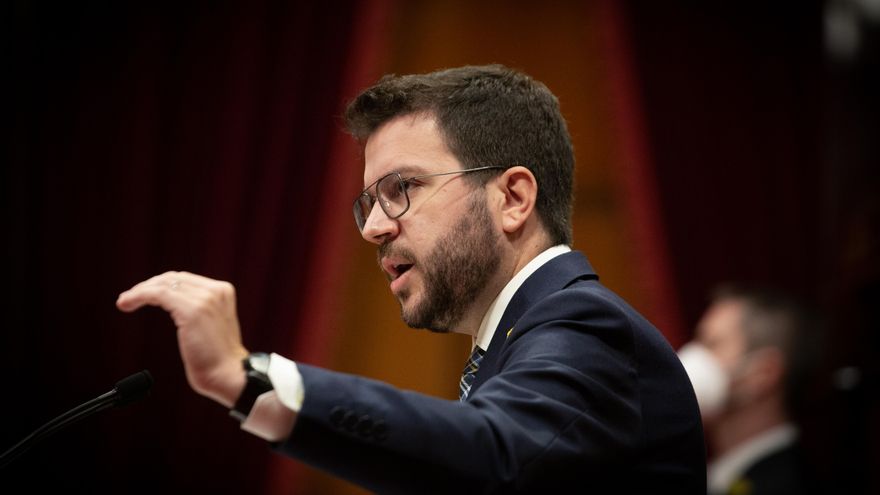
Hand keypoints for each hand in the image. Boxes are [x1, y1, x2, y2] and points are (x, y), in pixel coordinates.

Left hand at [117, 271, 248, 407]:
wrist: (227, 374)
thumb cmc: (218, 359)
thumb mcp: (212, 326)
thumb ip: (199, 311)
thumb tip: (176, 308)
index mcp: (223, 291)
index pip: (185, 280)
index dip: (160, 284)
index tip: (142, 294)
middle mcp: (216, 291)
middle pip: (173, 278)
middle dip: (148, 286)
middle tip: (128, 298)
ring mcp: (205, 299)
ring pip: (163, 284)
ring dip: (139, 291)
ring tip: (124, 302)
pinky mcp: (192, 310)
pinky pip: (158, 294)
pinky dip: (139, 296)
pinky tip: (126, 304)